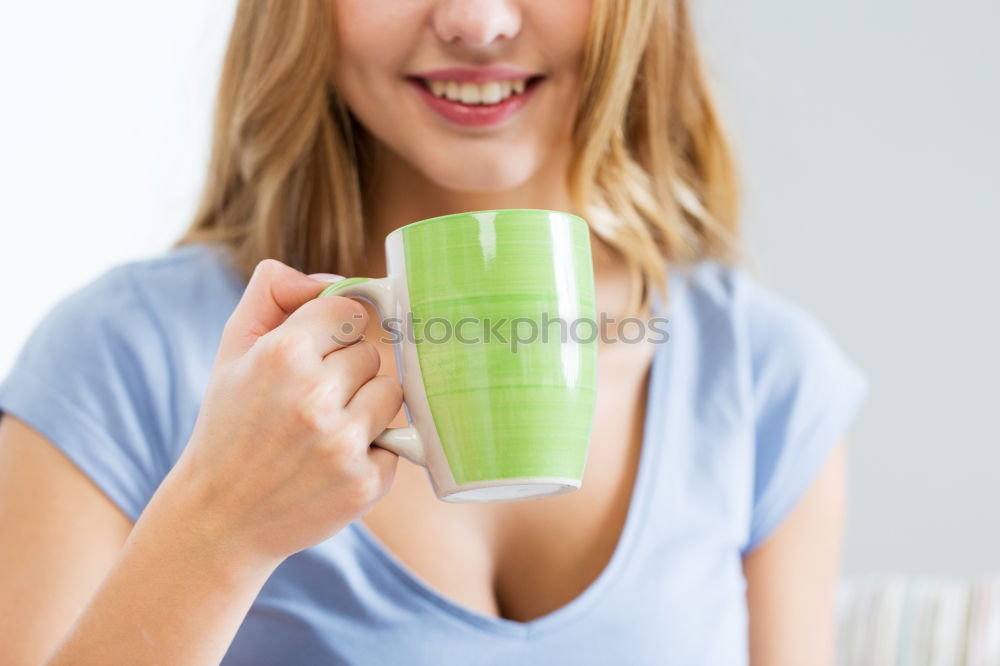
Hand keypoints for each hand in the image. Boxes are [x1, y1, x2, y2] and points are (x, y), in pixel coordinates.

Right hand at [161, 259, 402, 565]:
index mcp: (283, 354)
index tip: (314, 355)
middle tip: (307, 404)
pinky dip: (372, 450)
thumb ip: (274, 293)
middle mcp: (315, 396)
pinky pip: (396, 441)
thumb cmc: (229, 426)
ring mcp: (344, 443)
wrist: (220, 519)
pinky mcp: (367, 483)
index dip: (332, 333)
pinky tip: (331, 464)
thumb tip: (336, 281)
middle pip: (372, 355)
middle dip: (346, 374)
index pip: (350, 312)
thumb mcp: (232, 349)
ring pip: (391, 393)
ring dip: (366, 408)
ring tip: (323, 432)